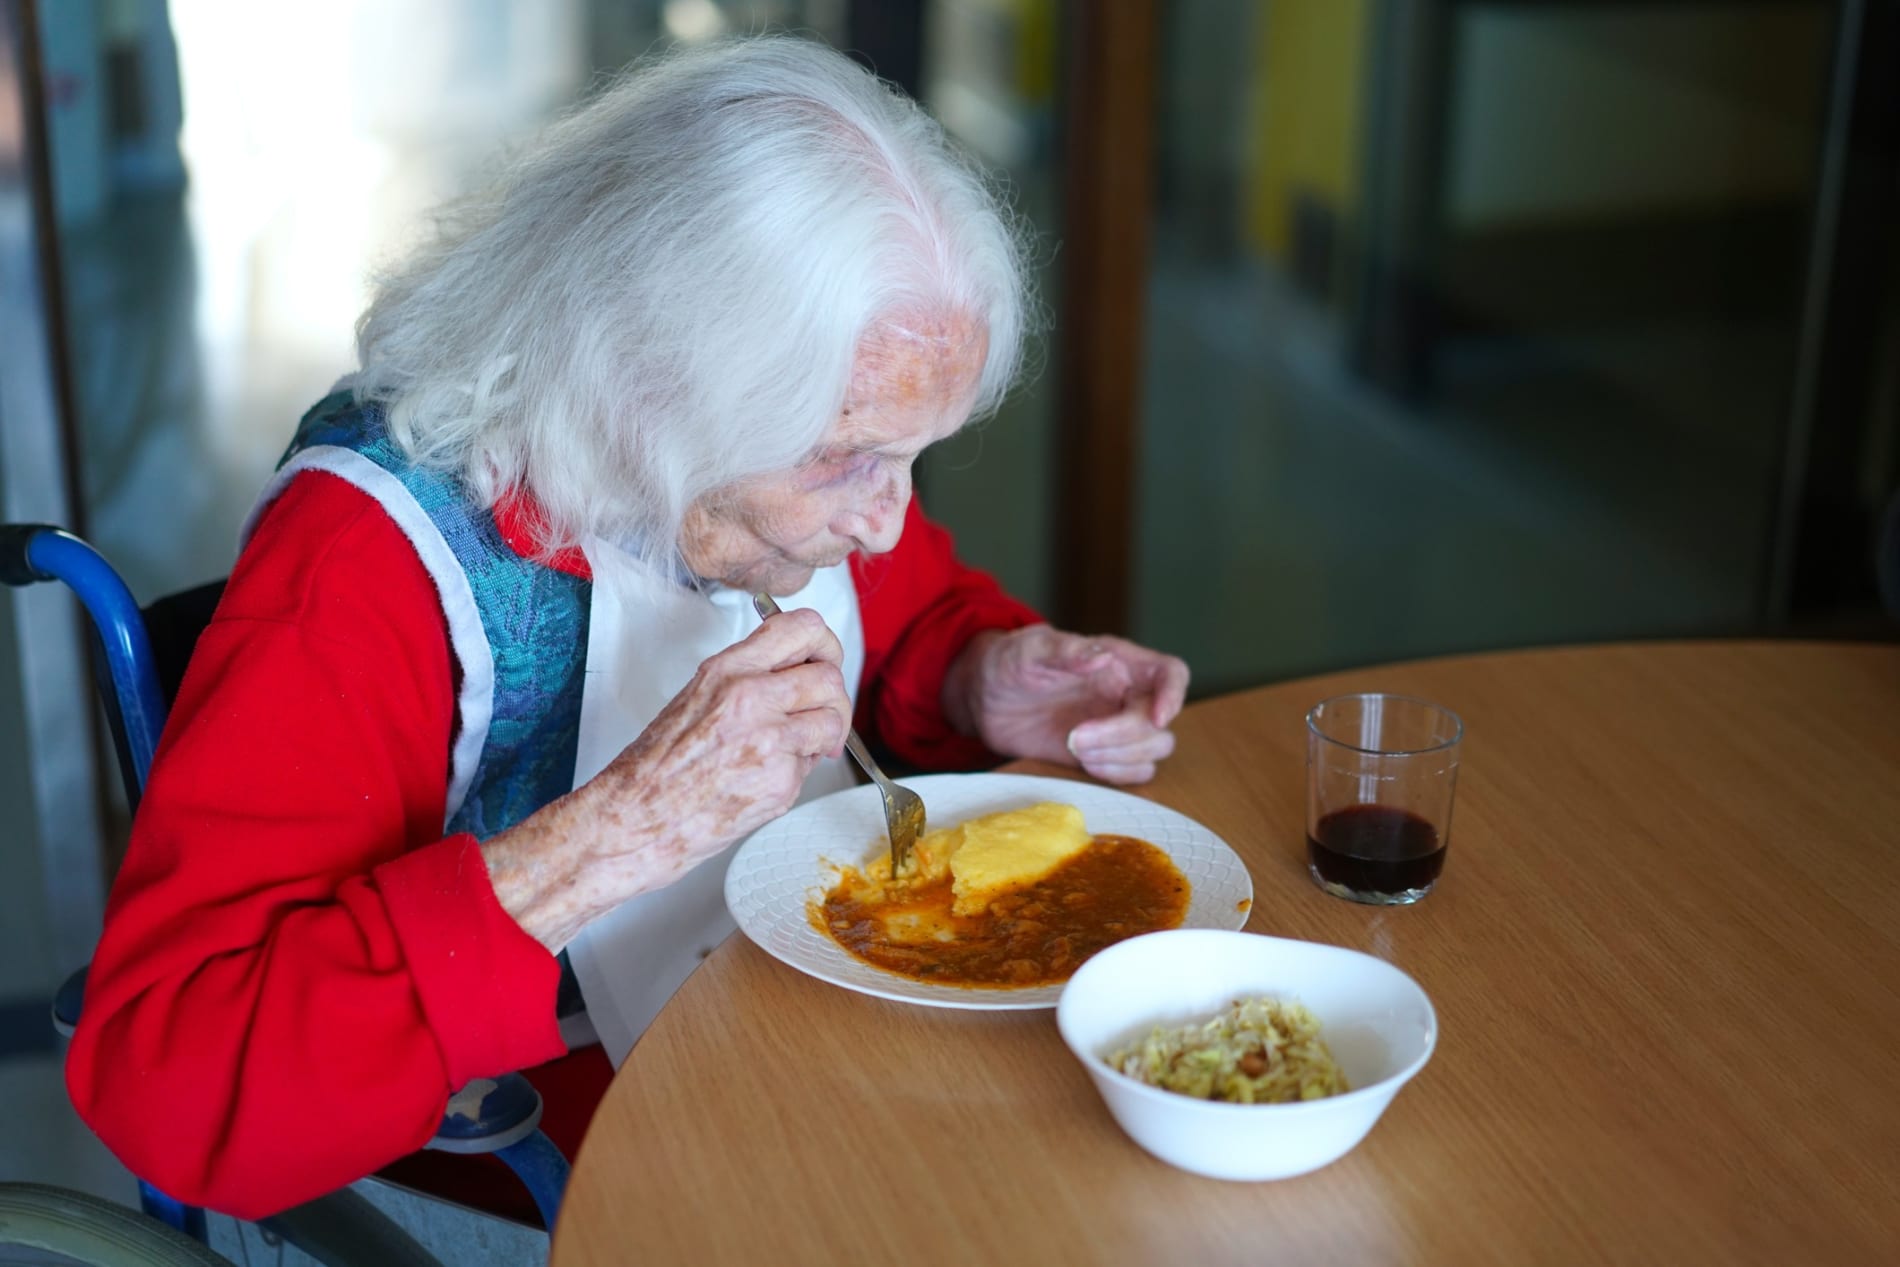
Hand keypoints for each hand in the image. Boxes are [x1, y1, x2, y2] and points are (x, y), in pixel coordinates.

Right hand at [484, 607, 850, 950]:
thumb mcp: (698, 695)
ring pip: (834, 719)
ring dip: (827, 733)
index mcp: (728, 670)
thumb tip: (797, 670)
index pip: (802, 627)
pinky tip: (774, 773)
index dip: (824, 643)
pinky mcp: (781, 781)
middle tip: (822, 712)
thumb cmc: (659, 765)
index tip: (824, 658)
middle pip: (829, 676)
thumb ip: (749, 675)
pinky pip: (814, 764)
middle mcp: (751, 697)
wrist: (638, 817)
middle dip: (832, 697)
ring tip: (804, 745)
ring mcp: (770, 740)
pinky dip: (803, 769)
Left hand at [947, 625, 1188, 784]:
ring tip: (1075, 748)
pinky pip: (1135, 772)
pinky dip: (1115, 774)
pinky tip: (1083, 763)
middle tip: (1075, 738)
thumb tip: (1104, 657)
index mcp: (1120, 661)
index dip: (1174, 695)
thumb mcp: (1031, 649)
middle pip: (1161, 723)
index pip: (1170, 673)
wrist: (984, 698)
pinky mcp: (1102, 755)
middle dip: (1123, 736)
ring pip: (1154, 750)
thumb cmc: (1010, 662)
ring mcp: (1116, 727)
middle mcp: (1126, 694)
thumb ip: (1067, 652)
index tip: (1156, 716)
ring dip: (1120, 758)